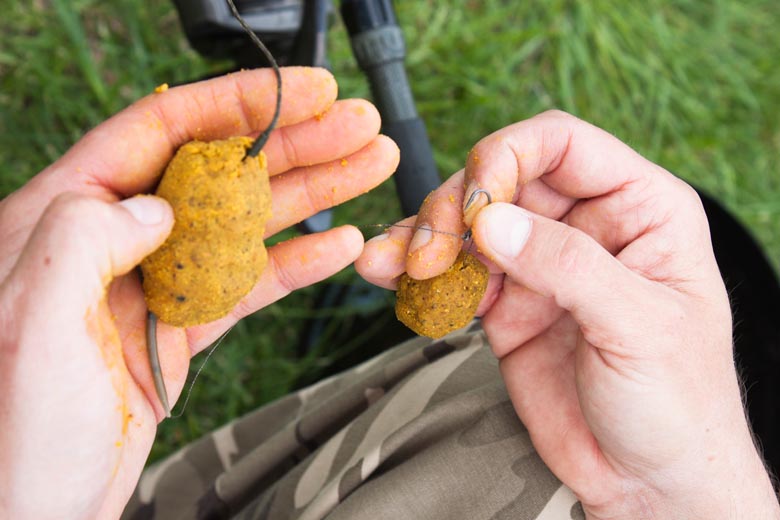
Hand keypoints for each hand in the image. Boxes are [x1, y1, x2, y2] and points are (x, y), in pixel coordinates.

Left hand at [0, 68, 398, 518]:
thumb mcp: (30, 324)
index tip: (304, 92)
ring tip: (369, 168)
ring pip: (246, 223)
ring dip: (312, 196)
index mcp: (62, 217)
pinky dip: (297, 264)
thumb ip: (85, 240)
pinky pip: (248, 283)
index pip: (160, 130)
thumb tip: (160, 207)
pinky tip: (339, 245)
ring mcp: (152, 284)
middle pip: (220, 170)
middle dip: (296, 144)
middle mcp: (112, 240)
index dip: (240, 103)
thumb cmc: (9, 436)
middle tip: (359, 128)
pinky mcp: (180, 328)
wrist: (32, 515)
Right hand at [357, 111, 778, 517]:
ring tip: (397, 267)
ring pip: (467, 226)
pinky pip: (454, 276)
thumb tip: (491, 221)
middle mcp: (585, 226)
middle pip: (500, 179)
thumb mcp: (639, 326)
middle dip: (454, 208)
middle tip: (432, 253)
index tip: (475, 205)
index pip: (561, 144)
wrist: (648, 482)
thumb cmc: (679, 404)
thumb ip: (567, 266)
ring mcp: (541, 266)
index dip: (507, 157)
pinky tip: (392, 278)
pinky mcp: (506, 306)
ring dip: (424, 239)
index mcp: (638, 208)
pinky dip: (417, 276)